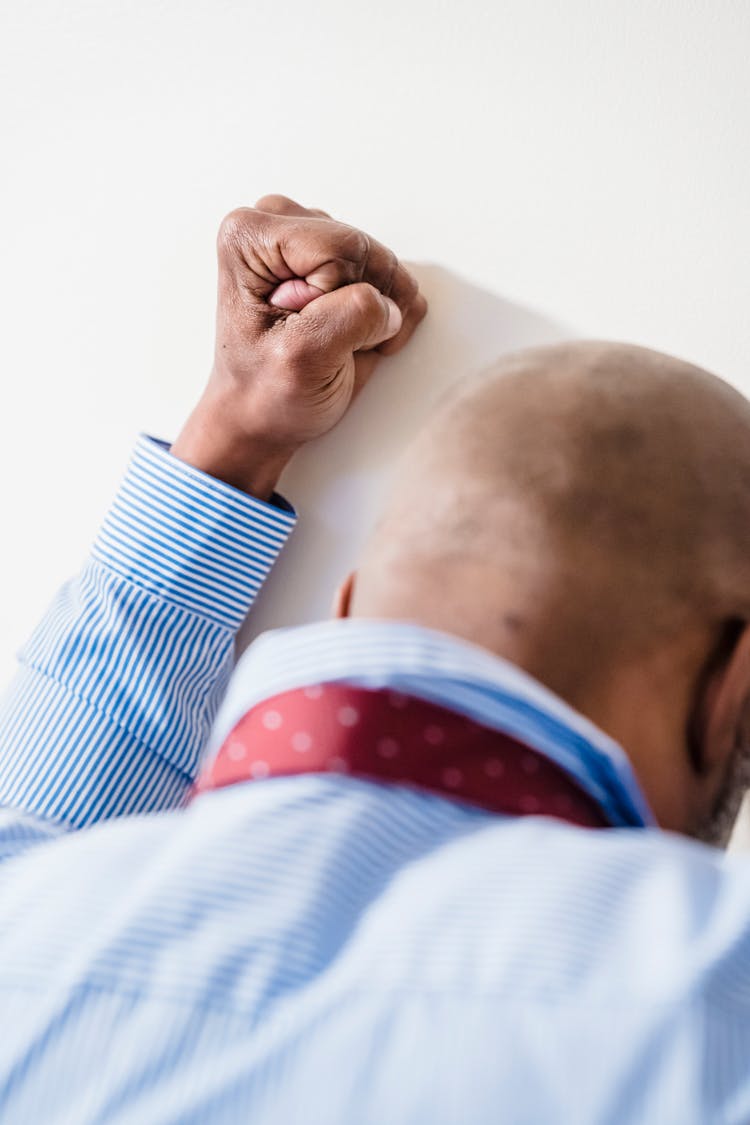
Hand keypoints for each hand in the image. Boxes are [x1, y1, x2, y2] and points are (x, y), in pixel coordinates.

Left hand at [171, 195, 427, 498]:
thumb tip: (390, 304)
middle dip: (363, 304)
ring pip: (382, 265)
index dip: (341, 300)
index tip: (310, 335)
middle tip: (329, 342)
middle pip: (363, 250)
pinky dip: (386, 316)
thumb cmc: (264, 393)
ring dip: (377, 314)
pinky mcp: (338, 261)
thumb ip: (351, 317)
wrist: (261, 417)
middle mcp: (278, 225)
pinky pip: (391, 279)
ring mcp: (311, 240)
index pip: (340, 247)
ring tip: (341, 343)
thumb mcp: (303, 359)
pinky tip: (356, 338)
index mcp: (251, 236)